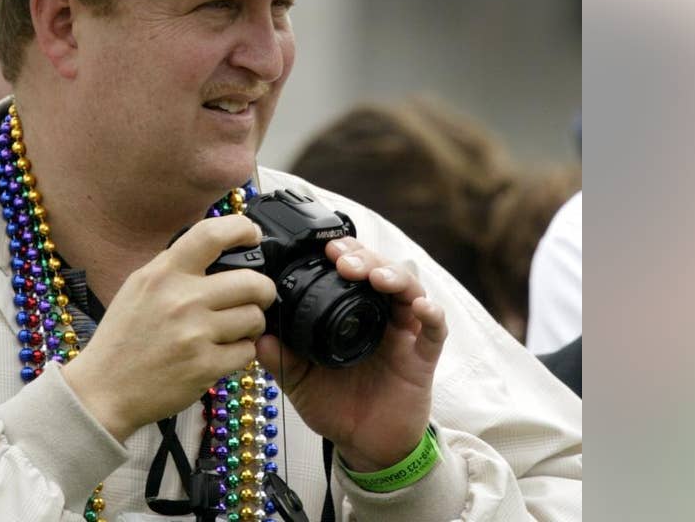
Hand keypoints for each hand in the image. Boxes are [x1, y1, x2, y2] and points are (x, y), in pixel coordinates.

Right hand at [62, 215, 277, 441]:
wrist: (103, 390)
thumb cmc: (122, 339)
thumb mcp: (138, 288)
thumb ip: (174, 268)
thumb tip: (218, 252)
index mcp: (163, 274)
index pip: (212, 234)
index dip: (242, 228)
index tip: (252, 236)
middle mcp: (182, 299)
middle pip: (252, 281)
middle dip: (263, 290)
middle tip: (257, 297)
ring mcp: (195, 334)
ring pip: (255, 318)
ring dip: (252, 325)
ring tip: (235, 330)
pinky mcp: (205, 366)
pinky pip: (247, 351)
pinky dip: (241, 353)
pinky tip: (223, 353)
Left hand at [254, 237, 447, 471]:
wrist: (363, 446)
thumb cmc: (335, 407)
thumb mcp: (300, 381)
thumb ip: (281, 358)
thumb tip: (258, 335)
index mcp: (351, 315)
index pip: (353, 271)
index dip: (344, 253)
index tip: (325, 248)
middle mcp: (380, 317)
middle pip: (382, 270)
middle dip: (365, 257)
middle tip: (343, 259)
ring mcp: (404, 334)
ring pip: (409, 290)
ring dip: (394, 275)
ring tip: (374, 276)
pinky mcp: (423, 358)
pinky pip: (436, 330)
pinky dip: (433, 314)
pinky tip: (421, 307)